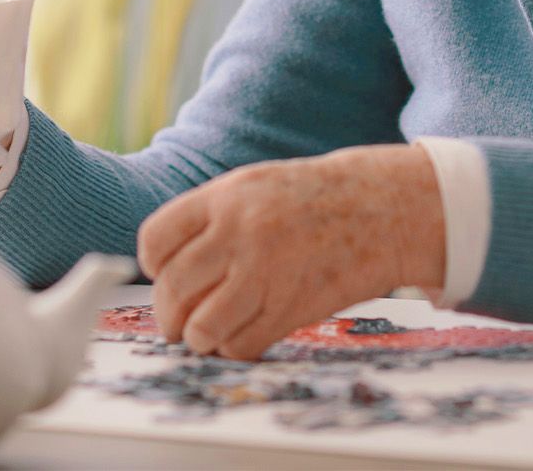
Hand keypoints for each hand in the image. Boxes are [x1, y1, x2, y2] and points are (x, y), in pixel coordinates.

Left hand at [136, 144, 445, 359]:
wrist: (381, 208)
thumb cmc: (311, 198)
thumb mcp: (253, 185)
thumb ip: (208, 218)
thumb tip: (164, 264)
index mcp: (225, 197)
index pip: (156, 240)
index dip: (152, 265)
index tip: (161, 273)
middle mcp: (240, 233)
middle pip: (174, 288)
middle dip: (168, 313)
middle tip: (176, 320)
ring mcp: (267, 272)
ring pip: (202, 326)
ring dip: (197, 338)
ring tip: (203, 334)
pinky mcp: (292, 308)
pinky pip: (240, 344)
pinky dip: (231, 348)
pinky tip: (238, 336)